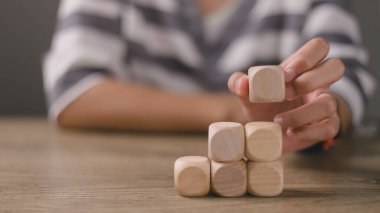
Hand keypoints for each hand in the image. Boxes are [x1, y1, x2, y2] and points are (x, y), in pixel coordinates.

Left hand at [228, 38, 344, 151]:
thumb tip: (243, 82)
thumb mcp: (247, 95)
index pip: (319, 47)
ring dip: (301, 113)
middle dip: (309, 81)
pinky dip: (308, 132)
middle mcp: (318, 84)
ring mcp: (325, 105)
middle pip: (336, 67)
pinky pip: (329, 128)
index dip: (305, 58)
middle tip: (283, 95)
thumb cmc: (260, 107)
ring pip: (329, 103)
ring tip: (278, 120)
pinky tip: (290, 132)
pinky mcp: (326, 126)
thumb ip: (239, 84)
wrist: (263, 134)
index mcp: (302, 69)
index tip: (284, 75)